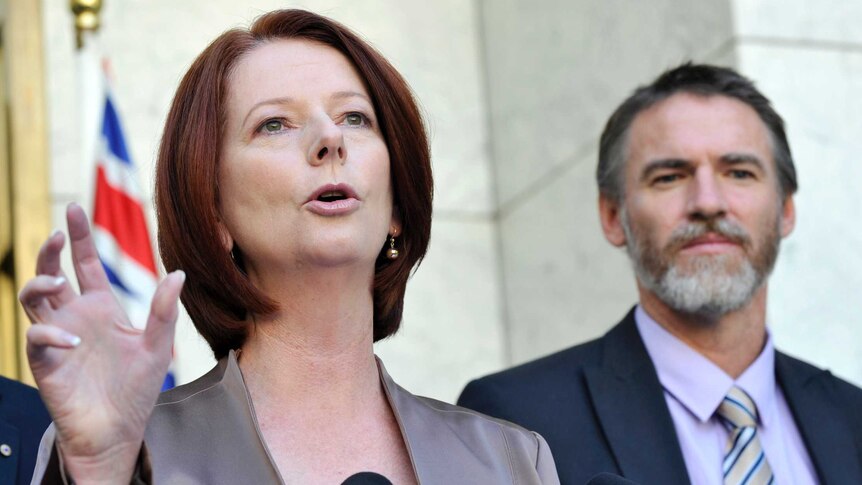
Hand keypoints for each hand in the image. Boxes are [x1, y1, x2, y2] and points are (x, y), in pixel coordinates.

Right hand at [19, 203, 184, 481]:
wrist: (119, 429)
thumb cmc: (136, 388)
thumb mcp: (158, 346)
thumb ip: (165, 311)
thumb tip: (179, 273)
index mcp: (102, 307)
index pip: (86, 264)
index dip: (78, 237)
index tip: (73, 209)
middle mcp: (76, 316)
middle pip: (52, 273)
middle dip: (49, 252)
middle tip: (56, 233)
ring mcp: (58, 338)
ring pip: (33, 299)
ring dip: (39, 283)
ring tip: (55, 282)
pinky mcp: (47, 362)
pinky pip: (37, 338)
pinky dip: (50, 333)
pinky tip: (73, 339)